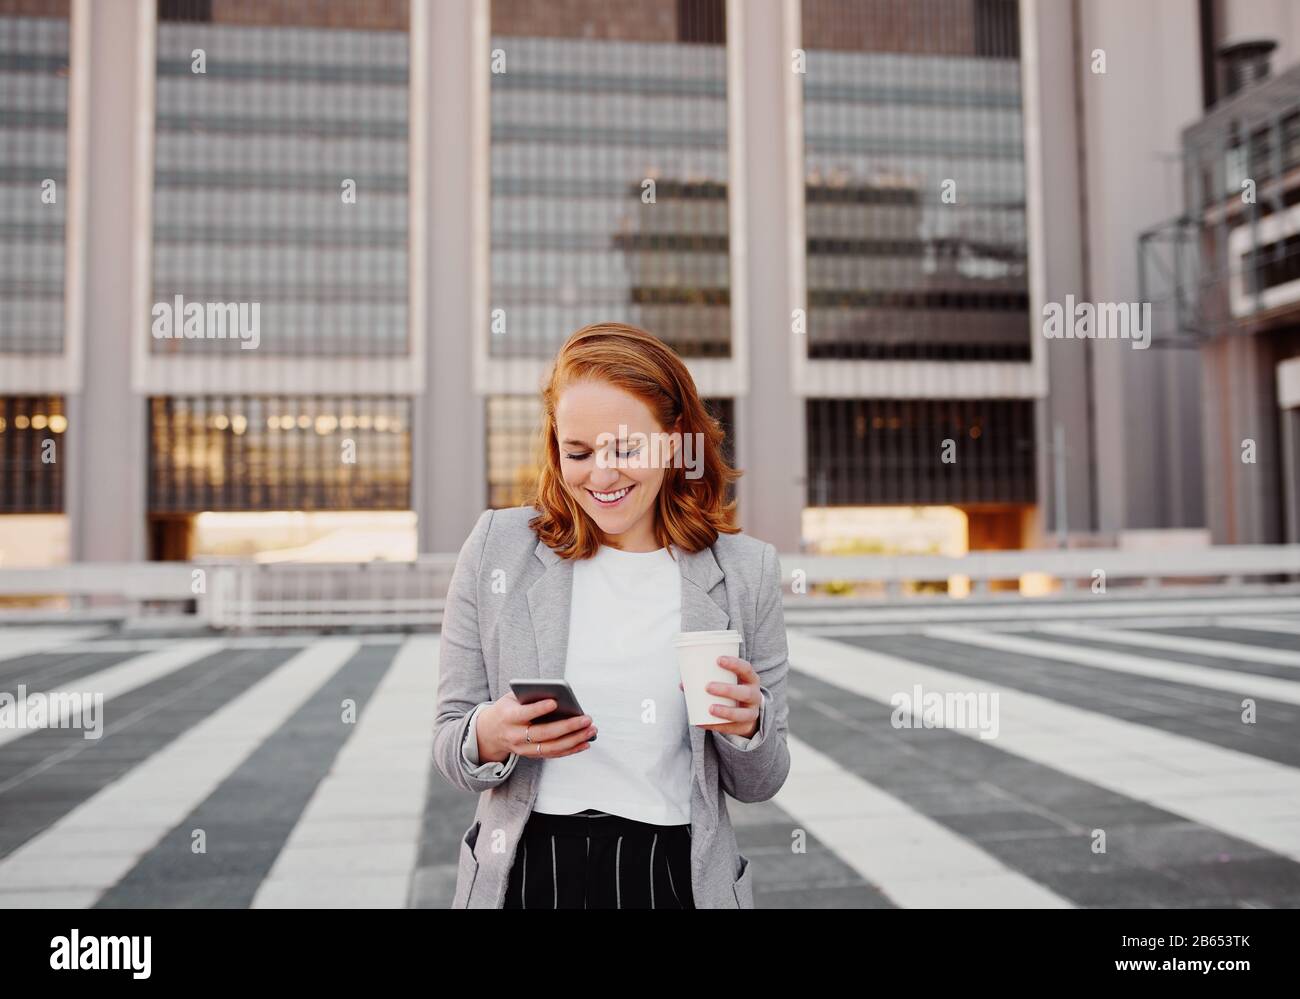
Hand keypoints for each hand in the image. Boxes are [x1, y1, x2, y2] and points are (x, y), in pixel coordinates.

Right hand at [477, 692, 596, 761]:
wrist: (490, 733)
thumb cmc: (507, 709)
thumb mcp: (511, 698)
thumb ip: (530, 695)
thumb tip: (557, 695)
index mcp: (508, 717)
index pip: (525, 713)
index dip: (539, 709)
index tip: (555, 702)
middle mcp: (515, 735)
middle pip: (543, 733)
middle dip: (567, 727)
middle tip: (586, 718)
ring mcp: (524, 749)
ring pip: (551, 747)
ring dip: (574, 740)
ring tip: (591, 730)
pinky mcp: (532, 755)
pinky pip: (553, 754)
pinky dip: (571, 750)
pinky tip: (585, 742)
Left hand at [678, 656, 759, 738]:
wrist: (747, 712)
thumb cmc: (733, 690)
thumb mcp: (728, 681)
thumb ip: (709, 678)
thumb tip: (683, 682)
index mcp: (750, 679)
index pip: (746, 668)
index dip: (734, 664)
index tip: (718, 660)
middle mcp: (754, 696)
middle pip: (745, 693)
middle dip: (727, 690)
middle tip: (708, 687)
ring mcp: (751, 713)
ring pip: (742, 714)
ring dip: (726, 711)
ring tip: (710, 708)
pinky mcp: (744, 727)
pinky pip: (732, 728)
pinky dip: (717, 726)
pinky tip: (704, 723)